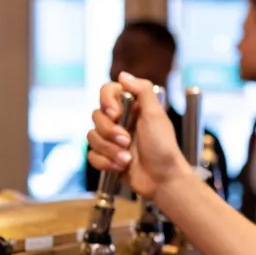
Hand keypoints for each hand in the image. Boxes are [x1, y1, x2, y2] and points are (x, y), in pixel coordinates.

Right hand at [87, 72, 190, 199]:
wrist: (162, 179)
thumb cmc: (163, 148)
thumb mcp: (156, 115)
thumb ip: (142, 91)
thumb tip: (123, 75)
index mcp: (131, 107)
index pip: (107, 91)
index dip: (107, 102)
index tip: (116, 114)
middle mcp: (120, 121)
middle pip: (96, 116)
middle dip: (110, 132)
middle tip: (127, 141)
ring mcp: (112, 139)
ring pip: (92, 137)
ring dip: (110, 150)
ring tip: (127, 159)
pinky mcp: (107, 157)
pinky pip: (92, 155)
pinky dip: (106, 163)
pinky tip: (121, 167)